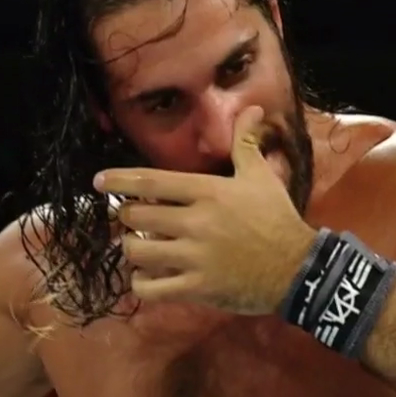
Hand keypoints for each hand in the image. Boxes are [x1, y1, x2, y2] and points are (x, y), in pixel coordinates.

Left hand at [94, 106, 317, 314]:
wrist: (297, 268)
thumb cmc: (276, 218)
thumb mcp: (261, 177)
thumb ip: (246, 143)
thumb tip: (253, 108)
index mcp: (207, 191)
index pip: (151, 181)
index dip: (119, 180)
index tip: (98, 182)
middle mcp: (195, 222)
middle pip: (137, 215)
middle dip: (127, 216)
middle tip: (131, 218)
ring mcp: (194, 257)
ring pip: (138, 250)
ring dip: (131, 248)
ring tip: (138, 246)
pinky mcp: (197, 288)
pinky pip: (151, 288)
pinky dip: (140, 283)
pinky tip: (144, 278)